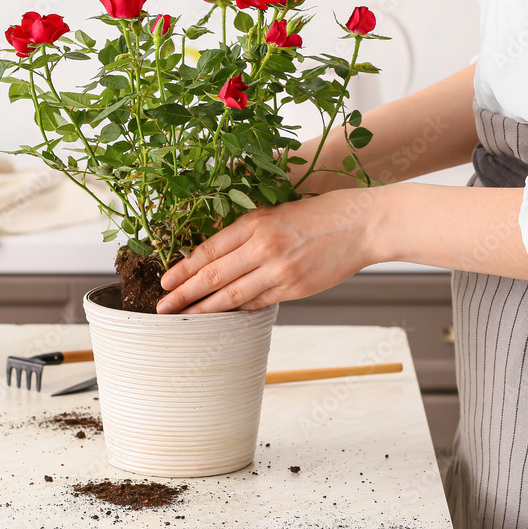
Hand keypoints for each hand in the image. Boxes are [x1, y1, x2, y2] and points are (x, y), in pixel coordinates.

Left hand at [156, 188, 384, 313]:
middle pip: (214, 276)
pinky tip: (224, 316)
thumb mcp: (279, 210)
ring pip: (233, 296)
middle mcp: (264, 246)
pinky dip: (239, 310)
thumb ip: (250, 230)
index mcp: (257, 221)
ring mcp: (280, 271)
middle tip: (163, 308)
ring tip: (185, 319)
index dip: (183, 268)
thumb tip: (219, 253)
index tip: (166, 280)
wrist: (364, 224)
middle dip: (184, 294)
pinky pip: (259, 303)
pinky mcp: (295, 288)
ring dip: (206, 309)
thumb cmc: (323, 212)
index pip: (209, 250)